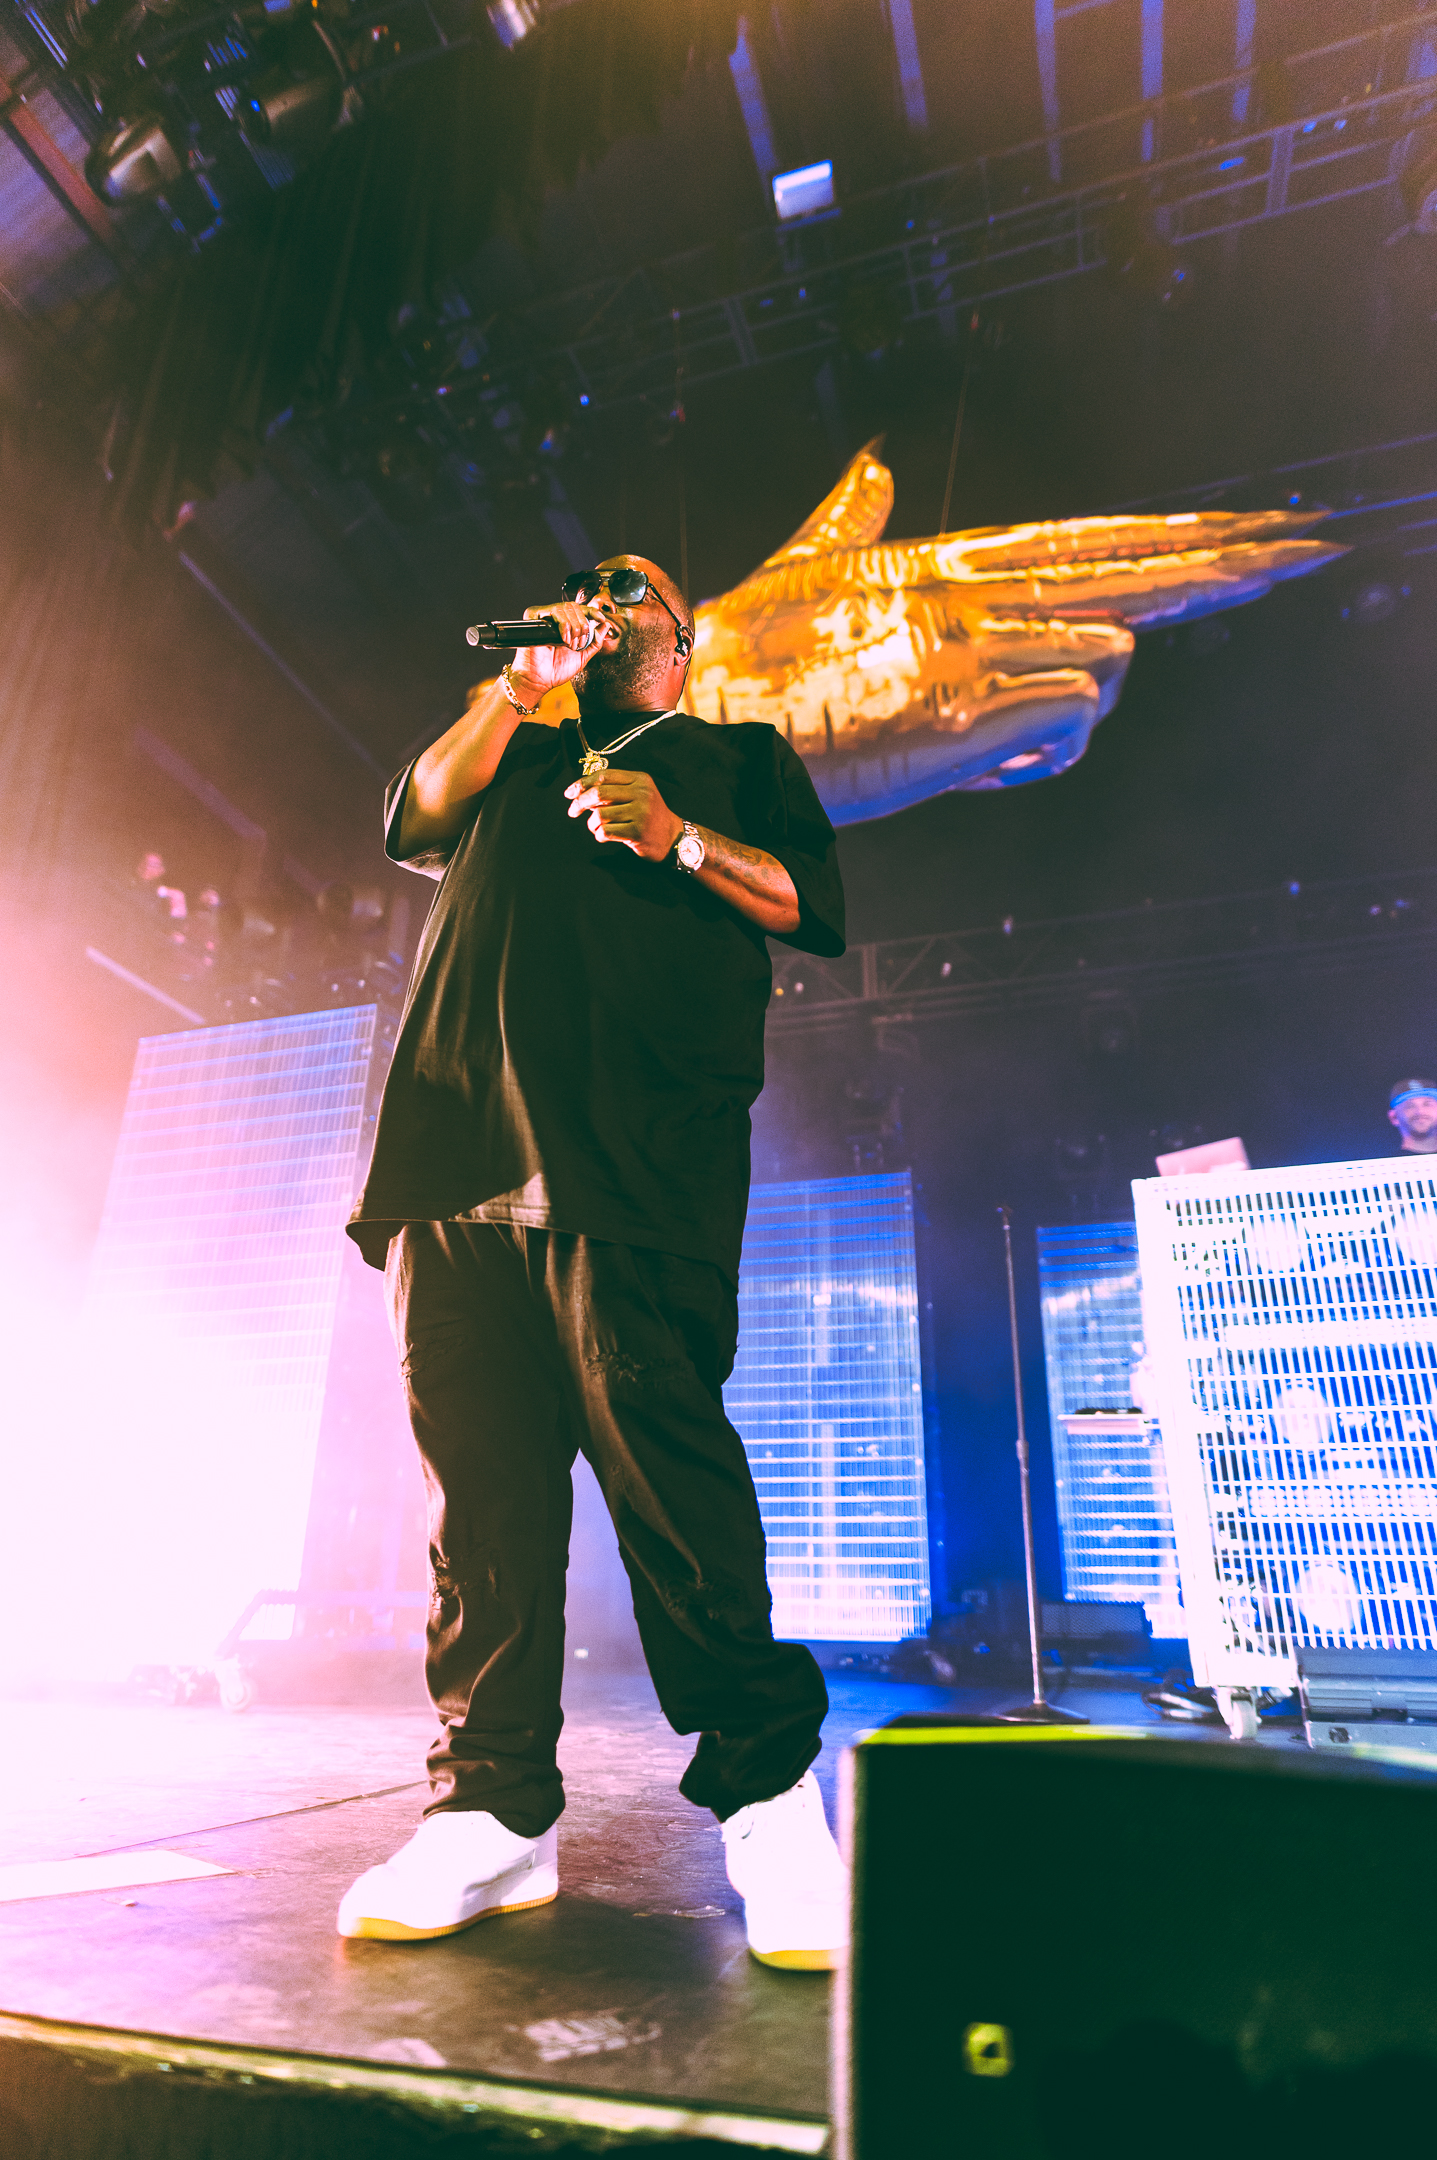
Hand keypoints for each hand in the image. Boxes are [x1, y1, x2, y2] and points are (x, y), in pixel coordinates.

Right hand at [509, 599, 616, 696]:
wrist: (541, 680)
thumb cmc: (557, 670)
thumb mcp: (583, 656)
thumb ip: (595, 641)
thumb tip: (606, 625)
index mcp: (566, 626)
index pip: (580, 610)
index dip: (591, 611)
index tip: (601, 618)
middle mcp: (555, 620)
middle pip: (574, 607)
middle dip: (582, 625)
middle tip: (580, 643)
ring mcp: (545, 618)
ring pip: (565, 608)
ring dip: (574, 627)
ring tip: (570, 644)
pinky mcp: (534, 618)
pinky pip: (553, 611)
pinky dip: (563, 625)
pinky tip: (564, 640)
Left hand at [564, 768, 683, 860]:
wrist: (673, 837)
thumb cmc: (649, 815)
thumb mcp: (637, 794)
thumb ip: (614, 790)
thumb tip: (581, 791)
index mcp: (639, 780)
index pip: (604, 776)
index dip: (582, 783)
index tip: (569, 793)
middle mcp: (641, 794)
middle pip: (599, 793)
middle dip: (580, 802)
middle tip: (572, 811)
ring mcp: (641, 813)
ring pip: (600, 815)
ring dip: (591, 823)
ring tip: (595, 828)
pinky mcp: (638, 832)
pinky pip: (606, 832)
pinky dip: (599, 835)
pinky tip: (602, 836)